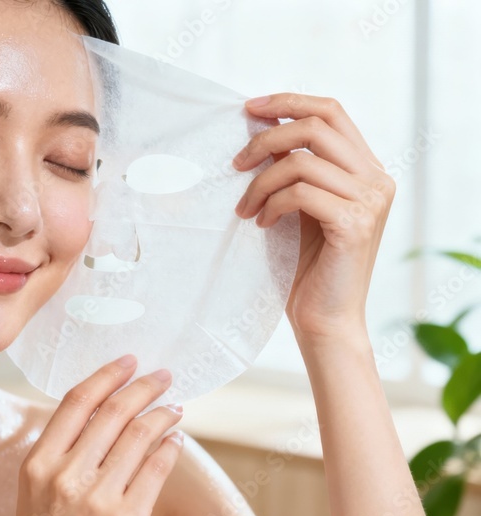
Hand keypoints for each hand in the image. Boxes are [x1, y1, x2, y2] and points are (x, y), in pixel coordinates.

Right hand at [13, 355, 183, 515]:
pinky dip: (170, 448)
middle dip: (144, 387)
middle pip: (114, 412)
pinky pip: (156, 469)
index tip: (129, 362)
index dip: (107, 375)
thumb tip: (102, 411)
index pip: (77, 403)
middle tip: (163, 376)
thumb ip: (59, 451)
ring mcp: (98, 497)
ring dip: (164, 414)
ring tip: (175, 407)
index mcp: (37, 463)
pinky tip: (175, 441)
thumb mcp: (34, 491)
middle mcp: (66, 475)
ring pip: (141, 435)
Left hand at [232, 93, 394, 338]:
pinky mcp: (354, 224)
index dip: (289, 102)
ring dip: (260, 182)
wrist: (326, 318)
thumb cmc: (309, 265)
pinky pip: (300, 193)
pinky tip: (261, 223)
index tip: (250, 108)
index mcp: (367, 169)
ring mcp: (369, 201)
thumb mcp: (302, 205)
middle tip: (235, 162)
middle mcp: (376, 179)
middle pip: (315, 127)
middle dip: (266, 138)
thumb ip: (295, 168)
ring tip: (245, 207)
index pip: (331, 112)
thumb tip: (262, 129)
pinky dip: (271, 204)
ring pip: (300, 162)